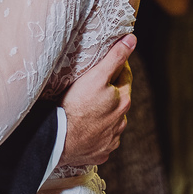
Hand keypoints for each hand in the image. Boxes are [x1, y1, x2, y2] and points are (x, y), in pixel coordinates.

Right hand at [60, 34, 135, 166]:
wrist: (60, 140)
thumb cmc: (77, 105)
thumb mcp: (96, 75)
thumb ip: (116, 57)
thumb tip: (132, 40)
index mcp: (123, 101)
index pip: (125, 78)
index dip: (118, 68)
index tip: (109, 63)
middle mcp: (121, 122)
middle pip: (119, 101)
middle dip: (112, 93)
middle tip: (96, 85)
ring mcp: (111, 139)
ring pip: (112, 122)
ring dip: (105, 115)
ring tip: (89, 109)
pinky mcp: (101, 153)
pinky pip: (102, 140)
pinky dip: (97, 134)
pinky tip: (86, 130)